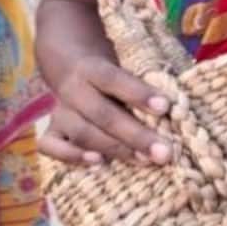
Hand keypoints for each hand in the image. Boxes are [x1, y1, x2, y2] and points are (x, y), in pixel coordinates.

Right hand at [37, 54, 175, 166]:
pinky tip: (98, 163)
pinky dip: (71, 156)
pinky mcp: (50, 130)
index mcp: (92, 69)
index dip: (138, 93)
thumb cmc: (108, 73)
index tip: (165, 107)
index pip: (114, 79)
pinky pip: (51, 146)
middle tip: (164, 152)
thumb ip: (140, 86)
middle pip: (103, 113)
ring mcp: (60, 111)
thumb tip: (176, 109)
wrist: (68, 63)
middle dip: (136, 135)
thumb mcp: (120, 66)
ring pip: (82, 132)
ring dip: (114, 149)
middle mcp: (74, 90)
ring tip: (142, 161)